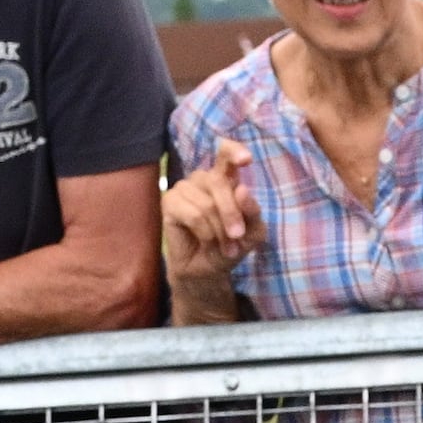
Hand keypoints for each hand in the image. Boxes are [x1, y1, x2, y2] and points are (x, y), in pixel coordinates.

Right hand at [162, 137, 260, 315]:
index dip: (234, 152)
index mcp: (225, 178)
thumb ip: (253, 213)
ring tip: (224, 246)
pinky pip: (194, 214)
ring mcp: (184, 188)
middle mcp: (204, 178)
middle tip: (238, 237)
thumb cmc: (229, 246)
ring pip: (207, 203)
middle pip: (220, 183)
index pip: (226, 153)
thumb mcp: (252, 233)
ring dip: (219, 230)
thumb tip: (242, 190)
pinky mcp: (169, 202)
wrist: (207, 271)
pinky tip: (207, 242)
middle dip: (232, 214)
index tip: (246, 159)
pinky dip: (206, 233)